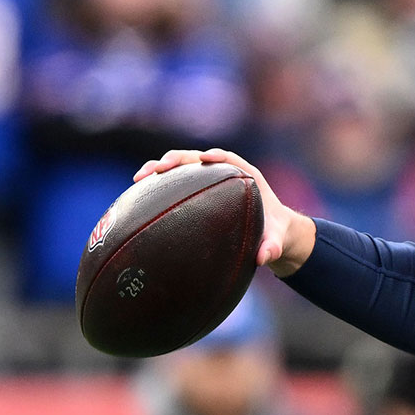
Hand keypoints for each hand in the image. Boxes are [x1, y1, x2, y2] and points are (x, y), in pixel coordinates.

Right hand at [134, 149, 315, 276]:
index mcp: (246, 177)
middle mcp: (224, 174)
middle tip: (159, 168)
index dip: (217, 156)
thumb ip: (272, 248)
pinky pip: (175, 183)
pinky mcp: (196, 190)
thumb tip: (264, 258)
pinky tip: (138, 194)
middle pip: (197, 159)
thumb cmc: (274, 233)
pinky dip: (158, 185)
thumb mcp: (276, 241)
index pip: (229, 159)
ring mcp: (207, 180)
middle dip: (177, 159)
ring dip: (160, 169)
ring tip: (139, 178)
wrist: (271, 233)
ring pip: (181, 168)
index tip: (204, 158)